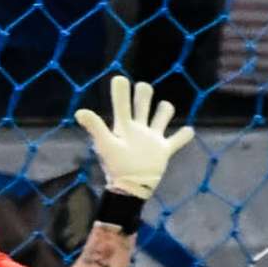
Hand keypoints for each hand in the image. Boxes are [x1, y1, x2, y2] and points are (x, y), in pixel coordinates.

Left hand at [76, 74, 194, 199]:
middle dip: (144, 93)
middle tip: (144, 87)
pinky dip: (184, 135)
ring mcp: (152, 138)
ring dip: (165, 110)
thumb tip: (79, 112)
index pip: (122, 103)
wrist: (130, 187)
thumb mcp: (106, 144)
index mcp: (124, 126)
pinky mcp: (164, 150)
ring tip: (164, 108)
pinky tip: (188, 131)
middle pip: (143, 103)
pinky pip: (177, 140)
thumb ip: (95, 127)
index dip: (121, 90)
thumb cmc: (116, 165)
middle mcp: (138, 128)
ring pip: (161, 117)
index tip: (120, 79)